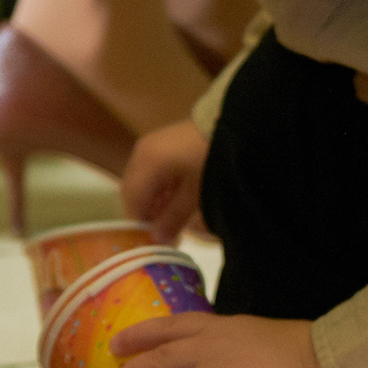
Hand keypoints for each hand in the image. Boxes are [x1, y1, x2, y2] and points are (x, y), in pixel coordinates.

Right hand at [122, 123, 209, 243]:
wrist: (235, 127)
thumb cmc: (214, 160)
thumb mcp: (196, 194)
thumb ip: (174, 218)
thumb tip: (157, 239)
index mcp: (147, 163)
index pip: (132, 201)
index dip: (141, 223)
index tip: (156, 241)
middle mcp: (142, 152)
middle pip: (133, 191)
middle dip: (146, 213)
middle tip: (166, 232)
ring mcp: (150, 144)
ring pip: (141, 181)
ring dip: (153, 201)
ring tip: (174, 218)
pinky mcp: (161, 142)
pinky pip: (150, 170)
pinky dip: (158, 187)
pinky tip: (175, 199)